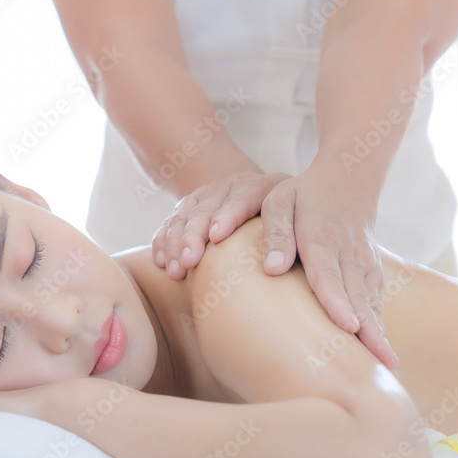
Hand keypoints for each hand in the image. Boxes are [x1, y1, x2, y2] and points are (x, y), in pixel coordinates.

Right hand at [151, 171, 291, 278]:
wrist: (265, 196)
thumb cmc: (288, 221)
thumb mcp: (297, 220)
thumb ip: (291, 236)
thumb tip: (279, 266)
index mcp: (260, 186)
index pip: (241, 197)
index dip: (228, 215)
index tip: (217, 236)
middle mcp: (228, 187)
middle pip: (206, 208)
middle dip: (194, 236)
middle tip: (189, 262)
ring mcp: (204, 196)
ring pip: (183, 216)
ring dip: (175, 244)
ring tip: (175, 271)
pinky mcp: (187, 208)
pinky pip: (169, 224)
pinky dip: (162, 242)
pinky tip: (160, 262)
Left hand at [257, 168, 396, 368]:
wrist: (348, 180)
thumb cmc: (304, 195)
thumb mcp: (280, 201)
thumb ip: (276, 232)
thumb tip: (272, 267)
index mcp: (322, 240)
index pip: (329, 275)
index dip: (338, 302)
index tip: (348, 326)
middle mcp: (348, 255)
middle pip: (357, 297)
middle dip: (369, 332)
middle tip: (378, 364)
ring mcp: (364, 264)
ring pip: (372, 303)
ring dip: (379, 334)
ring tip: (386, 366)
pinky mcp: (372, 272)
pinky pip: (375, 302)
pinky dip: (380, 326)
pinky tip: (381, 352)